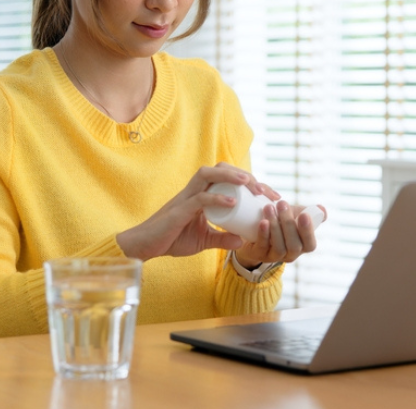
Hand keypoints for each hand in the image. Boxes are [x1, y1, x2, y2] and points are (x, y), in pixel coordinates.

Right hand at [115, 163, 278, 260]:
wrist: (145, 247)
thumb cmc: (171, 239)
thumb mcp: (203, 240)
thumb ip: (222, 238)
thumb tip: (244, 241)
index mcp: (202, 195)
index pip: (229, 179)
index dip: (251, 183)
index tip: (270, 195)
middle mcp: (194, 191)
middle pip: (220, 169)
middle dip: (244, 175)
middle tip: (264, 190)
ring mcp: (185, 198)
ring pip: (207, 174)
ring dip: (229, 176)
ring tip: (249, 183)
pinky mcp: (178, 210)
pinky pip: (199, 198)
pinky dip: (215, 197)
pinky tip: (231, 201)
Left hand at [234, 200, 324, 268]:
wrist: (256, 231)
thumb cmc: (282, 221)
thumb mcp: (296, 215)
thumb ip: (310, 211)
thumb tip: (322, 210)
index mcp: (303, 246)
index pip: (310, 244)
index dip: (308, 231)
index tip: (304, 214)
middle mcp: (291, 254)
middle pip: (294, 245)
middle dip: (288, 224)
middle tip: (282, 204)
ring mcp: (275, 257)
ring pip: (279, 247)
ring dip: (275, 227)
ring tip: (269, 208)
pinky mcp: (260, 254)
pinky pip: (263, 247)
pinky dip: (263, 234)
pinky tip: (263, 222)